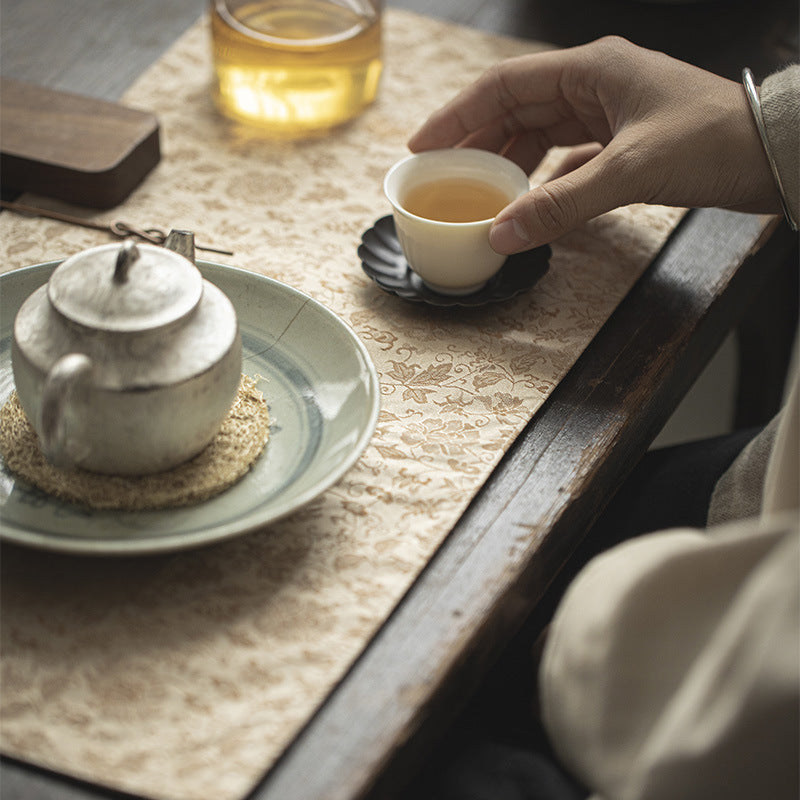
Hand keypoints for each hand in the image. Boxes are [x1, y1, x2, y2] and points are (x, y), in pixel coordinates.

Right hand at [408, 37, 778, 253]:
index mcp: (591, 70)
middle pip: (516, 109)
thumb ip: (561, 204)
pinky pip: (568, 158)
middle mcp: (596, 85)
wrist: (777, 154)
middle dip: (476, 141)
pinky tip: (531, 201)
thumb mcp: (631, 172)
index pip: (504, 86)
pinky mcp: (625, 142)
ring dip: (509, 163)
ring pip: (541, 134)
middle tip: (441, 176)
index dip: (457, 115)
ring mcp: (611, 113)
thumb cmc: (716, 141)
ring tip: (478, 192)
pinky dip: (545, 179)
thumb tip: (502, 234)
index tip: (423, 145)